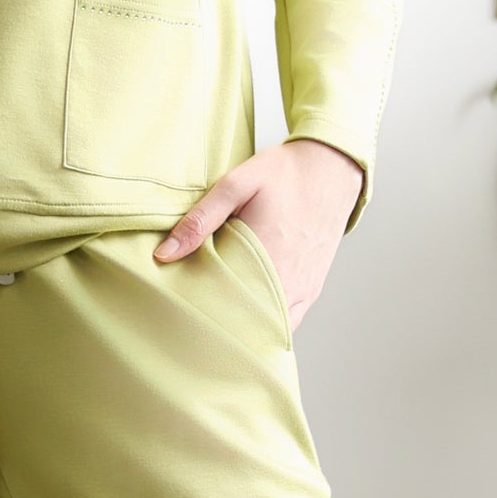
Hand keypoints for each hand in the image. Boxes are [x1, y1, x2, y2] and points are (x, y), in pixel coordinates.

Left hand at [152, 135, 363, 326]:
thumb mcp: (236, 184)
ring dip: (244, 328)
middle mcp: (287, 281)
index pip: (223, 306)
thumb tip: (164, 254)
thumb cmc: (283, 174)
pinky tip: (247, 318)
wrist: (332, 169)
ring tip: (217, 322)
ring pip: (267, 328)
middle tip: (192, 322)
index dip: (199, 315)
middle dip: (219, 326)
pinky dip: (266, 324)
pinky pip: (287, 322)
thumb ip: (200, 219)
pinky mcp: (312, 290)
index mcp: (264, 257)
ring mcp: (303, 290)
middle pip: (245, 324)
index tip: (179, 313)